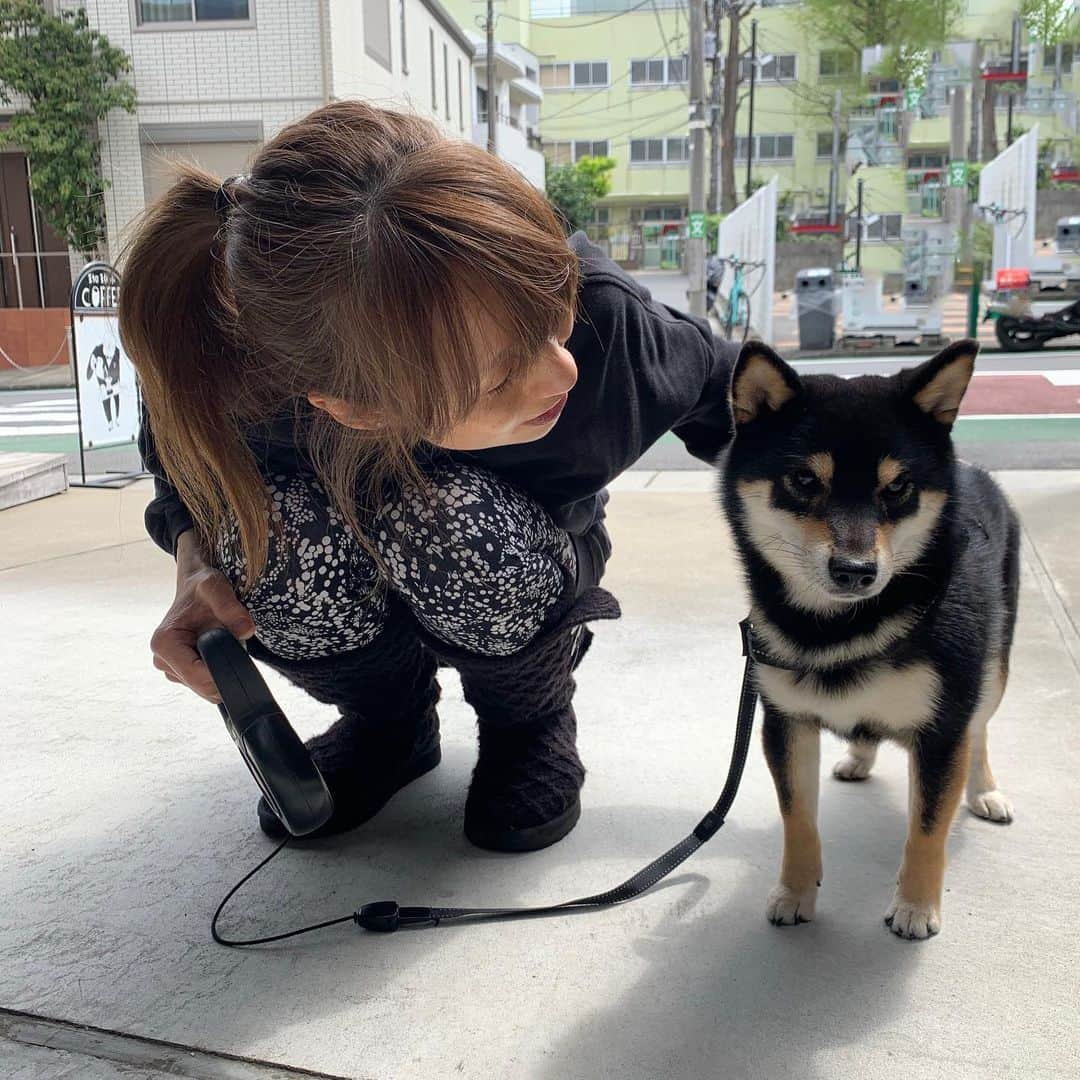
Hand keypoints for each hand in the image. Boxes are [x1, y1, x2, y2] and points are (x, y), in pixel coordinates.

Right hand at [151, 531, 255, 702]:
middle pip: (202, 686)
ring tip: (225, 644)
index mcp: (164, 644)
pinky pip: (206, 683)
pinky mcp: (181, 672)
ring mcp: (171, 668)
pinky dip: (218, 672)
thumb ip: (230, 607)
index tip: (240, 656)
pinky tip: (221, 652)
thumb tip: (246, 630)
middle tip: (235, 646)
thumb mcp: (215, 588)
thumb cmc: (202, 586)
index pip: (196, 676)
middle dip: (224, 672)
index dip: (222, 672)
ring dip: (221, 671)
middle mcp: (162, 659)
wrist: (196, 586)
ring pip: (205, 688)